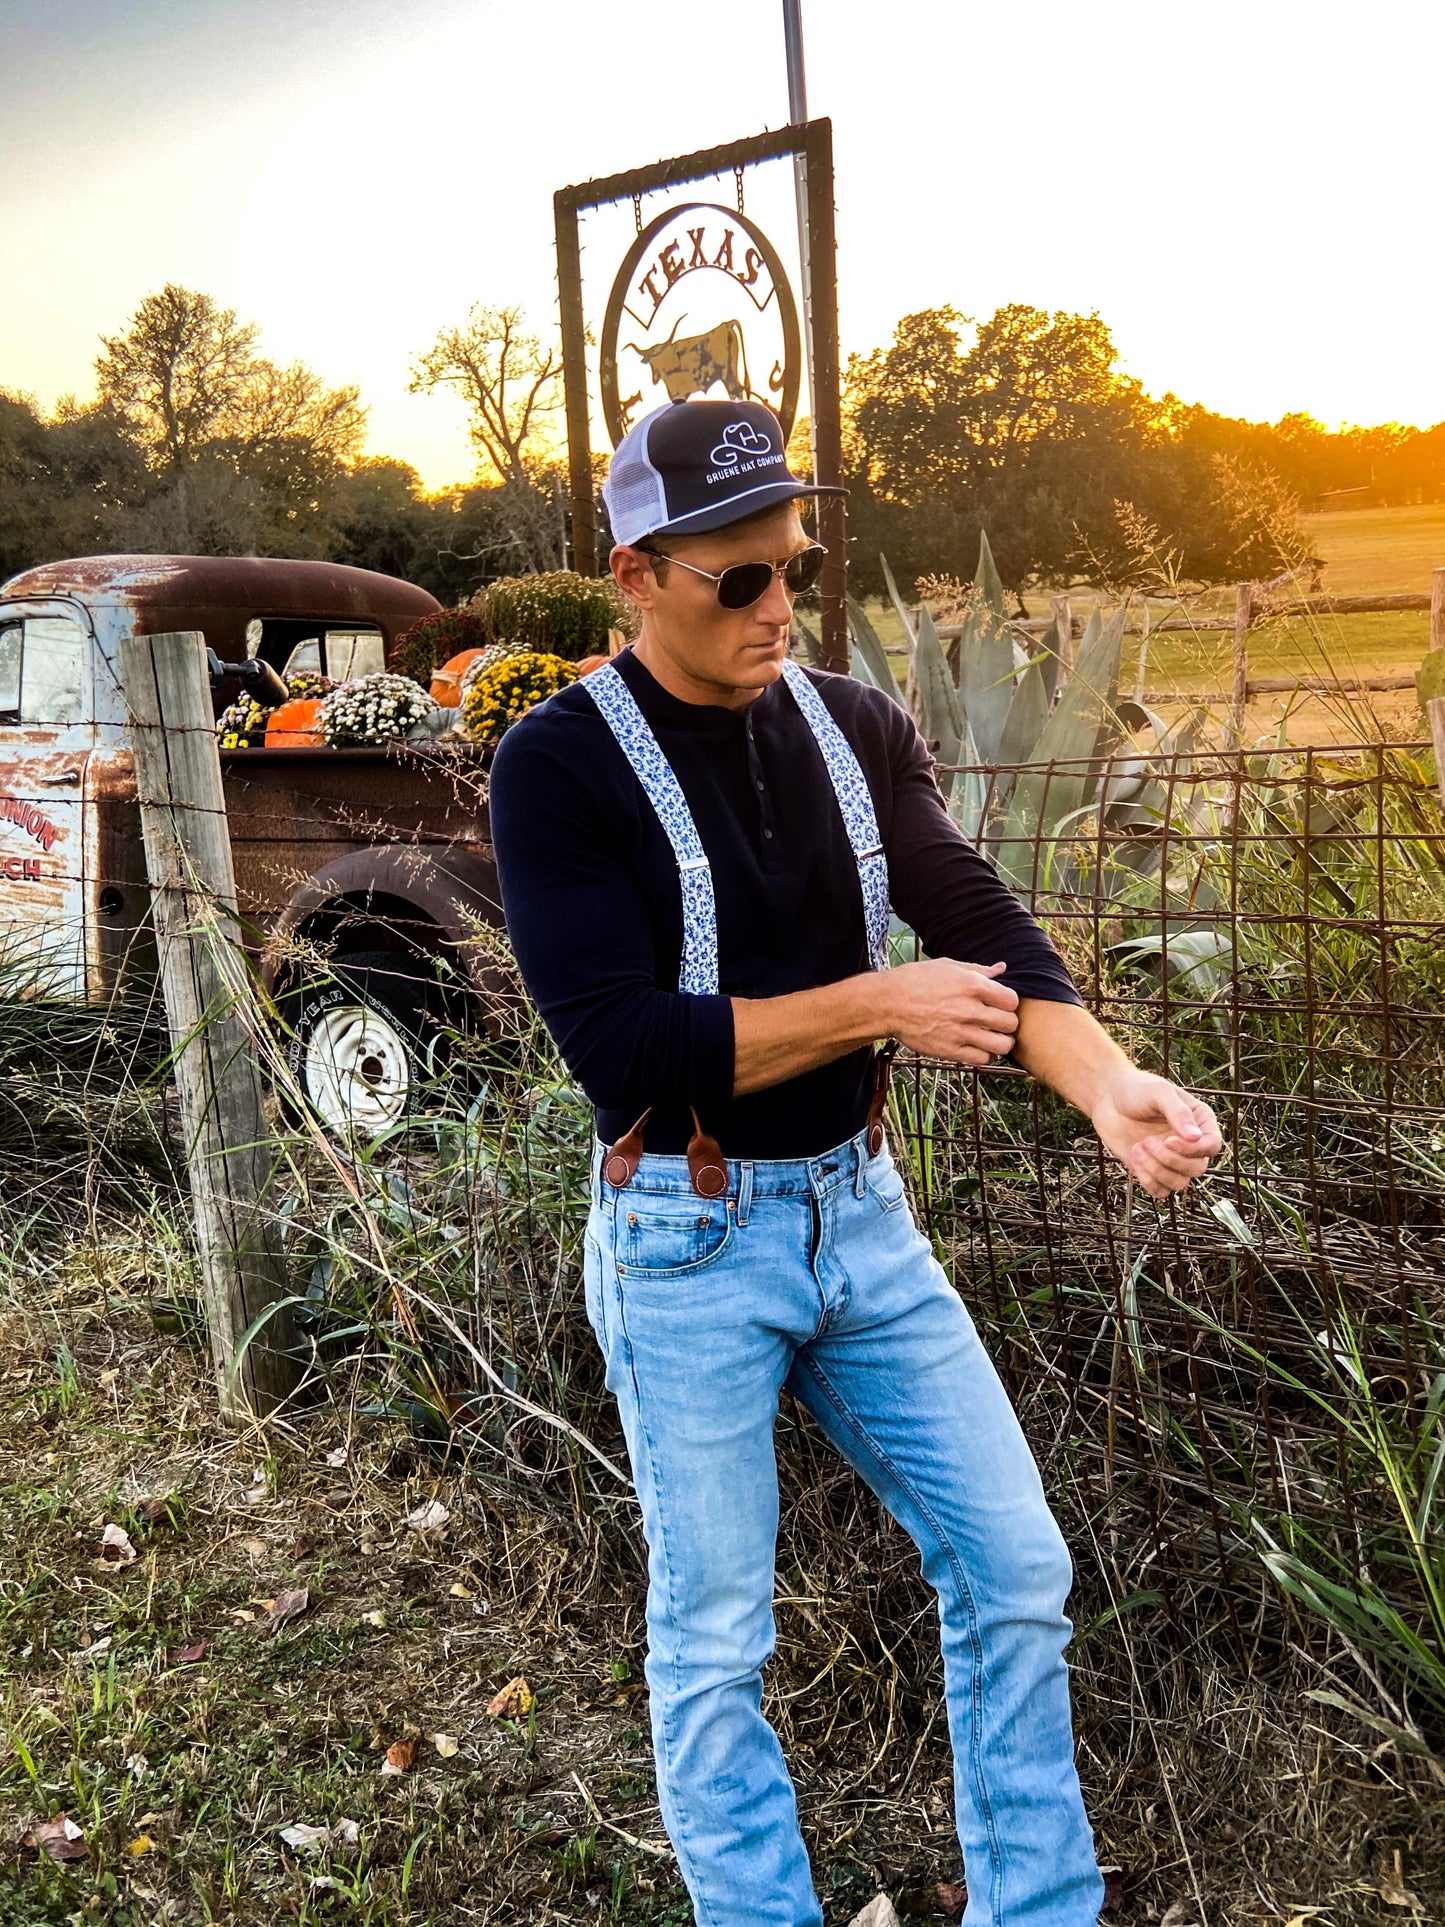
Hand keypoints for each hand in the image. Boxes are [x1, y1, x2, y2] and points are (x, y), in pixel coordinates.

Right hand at [884, 959, 1019, 1067]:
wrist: (887, 1004)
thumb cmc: (914, 981)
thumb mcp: (946, 966)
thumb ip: (977, 969)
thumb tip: (1002, 968)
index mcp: (971, 984)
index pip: (1012, 999)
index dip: (1009, 1003)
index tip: (1000, 1004)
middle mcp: (968, 1009)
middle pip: (1010, 1023)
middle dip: (1007, 1022)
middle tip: (997, 1022)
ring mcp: (959, 1031)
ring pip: (1001, 1045)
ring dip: (1000, 1042)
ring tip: (992, 1037)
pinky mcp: (949, 1050)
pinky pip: (982, 1059)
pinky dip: (984, 1054)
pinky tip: (976, 1046)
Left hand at [1089, 1068, 1221, 1199]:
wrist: (1108, 1098)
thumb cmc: (1136, 1089)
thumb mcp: (1159, 1092)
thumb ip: (1178, 1112)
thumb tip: (1196, 1137)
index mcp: (1200, 1122)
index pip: (1212, 1146)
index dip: (1193, 1149)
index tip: (1168, 1140)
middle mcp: (1190, 1143)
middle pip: (1197, 1168)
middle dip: (1170, 1159)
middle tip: (1147, 1141)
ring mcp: (1172, 1158)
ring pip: (1180, 1183)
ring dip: (1157, 1171)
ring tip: (1138, 1148)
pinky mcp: (1153, 1170)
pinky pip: (1161, 1191)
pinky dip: (1148, 1180)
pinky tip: (1134, 1158)